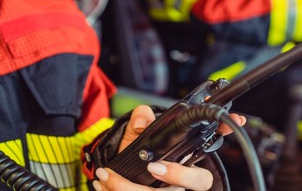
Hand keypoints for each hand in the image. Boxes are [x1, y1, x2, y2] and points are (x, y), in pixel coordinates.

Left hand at [93, 105, 245, 190]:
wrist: (125, 167)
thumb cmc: (141, 151)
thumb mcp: (140, 131)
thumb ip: (142, 118)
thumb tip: (141, 122)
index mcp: (187, 170)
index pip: (201, 179)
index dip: (181, 176)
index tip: (153, 166)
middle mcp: (178, 189)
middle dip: (142, 188)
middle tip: (123, 175)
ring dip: (121, 190)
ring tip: (103, 176)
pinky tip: (101, 185)